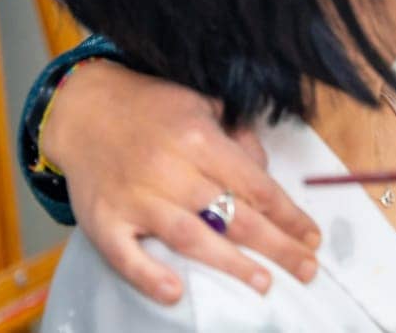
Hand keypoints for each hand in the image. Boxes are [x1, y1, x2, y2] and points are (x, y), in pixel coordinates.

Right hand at [42, 60, 321, 304]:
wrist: (83, 109)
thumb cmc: (152, 107)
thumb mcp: (203, 104)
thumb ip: (237, 136)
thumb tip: (264, 171)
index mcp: (199, 139)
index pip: (256, 185)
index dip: (288, 215)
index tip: (312, 237)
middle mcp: (171, 170)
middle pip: (233, 216)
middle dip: (276, 246)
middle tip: (306, 269)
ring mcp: (135, 198)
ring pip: (190, 238)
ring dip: (230, 264)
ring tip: (263, 283)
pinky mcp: (103, 220)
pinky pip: (126, 255)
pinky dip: (149, 276)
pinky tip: (175, 293)